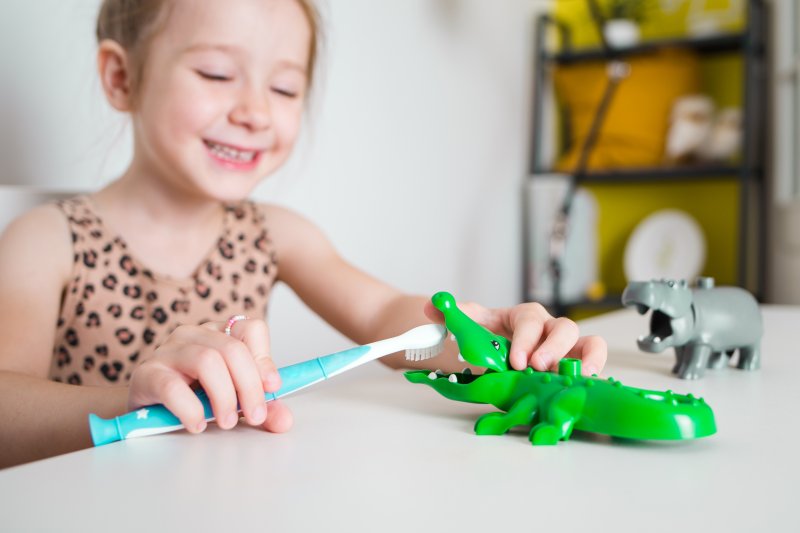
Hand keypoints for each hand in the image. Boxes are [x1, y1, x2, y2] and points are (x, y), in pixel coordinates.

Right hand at [127, 318, 292, 433]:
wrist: (146, 410)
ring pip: (207, 361)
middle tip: (254, 416)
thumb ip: (260, 408)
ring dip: (223, 396)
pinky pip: (172, 386)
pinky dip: (191, 408)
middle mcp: (194, 335)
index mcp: (219, 333)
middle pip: (232, 349)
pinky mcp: (147, 373)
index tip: (272, 387)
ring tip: (227, 422)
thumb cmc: (193, 398)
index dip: (265, 359)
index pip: (251, 328)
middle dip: (249, 385)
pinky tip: (197, 424)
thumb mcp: (232, 400)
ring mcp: (168, 351)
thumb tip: (284, 421)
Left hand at [424, 300, 606, 375]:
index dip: (526, 339)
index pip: (531, 320)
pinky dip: (594, 373)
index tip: (516, 360)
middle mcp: (550, 330)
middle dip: (553, 348)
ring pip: (590, 344)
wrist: (494, 351)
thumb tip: (432, 307)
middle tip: (537, 368)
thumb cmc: (489, 337)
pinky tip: (586, 387)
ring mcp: (566, 350)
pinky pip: (593, 364)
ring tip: (575, 377)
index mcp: (525, 317)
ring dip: (587, 359)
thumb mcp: (470, 326)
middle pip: (564, 329)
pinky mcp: (574, 368)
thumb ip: (452, 317)